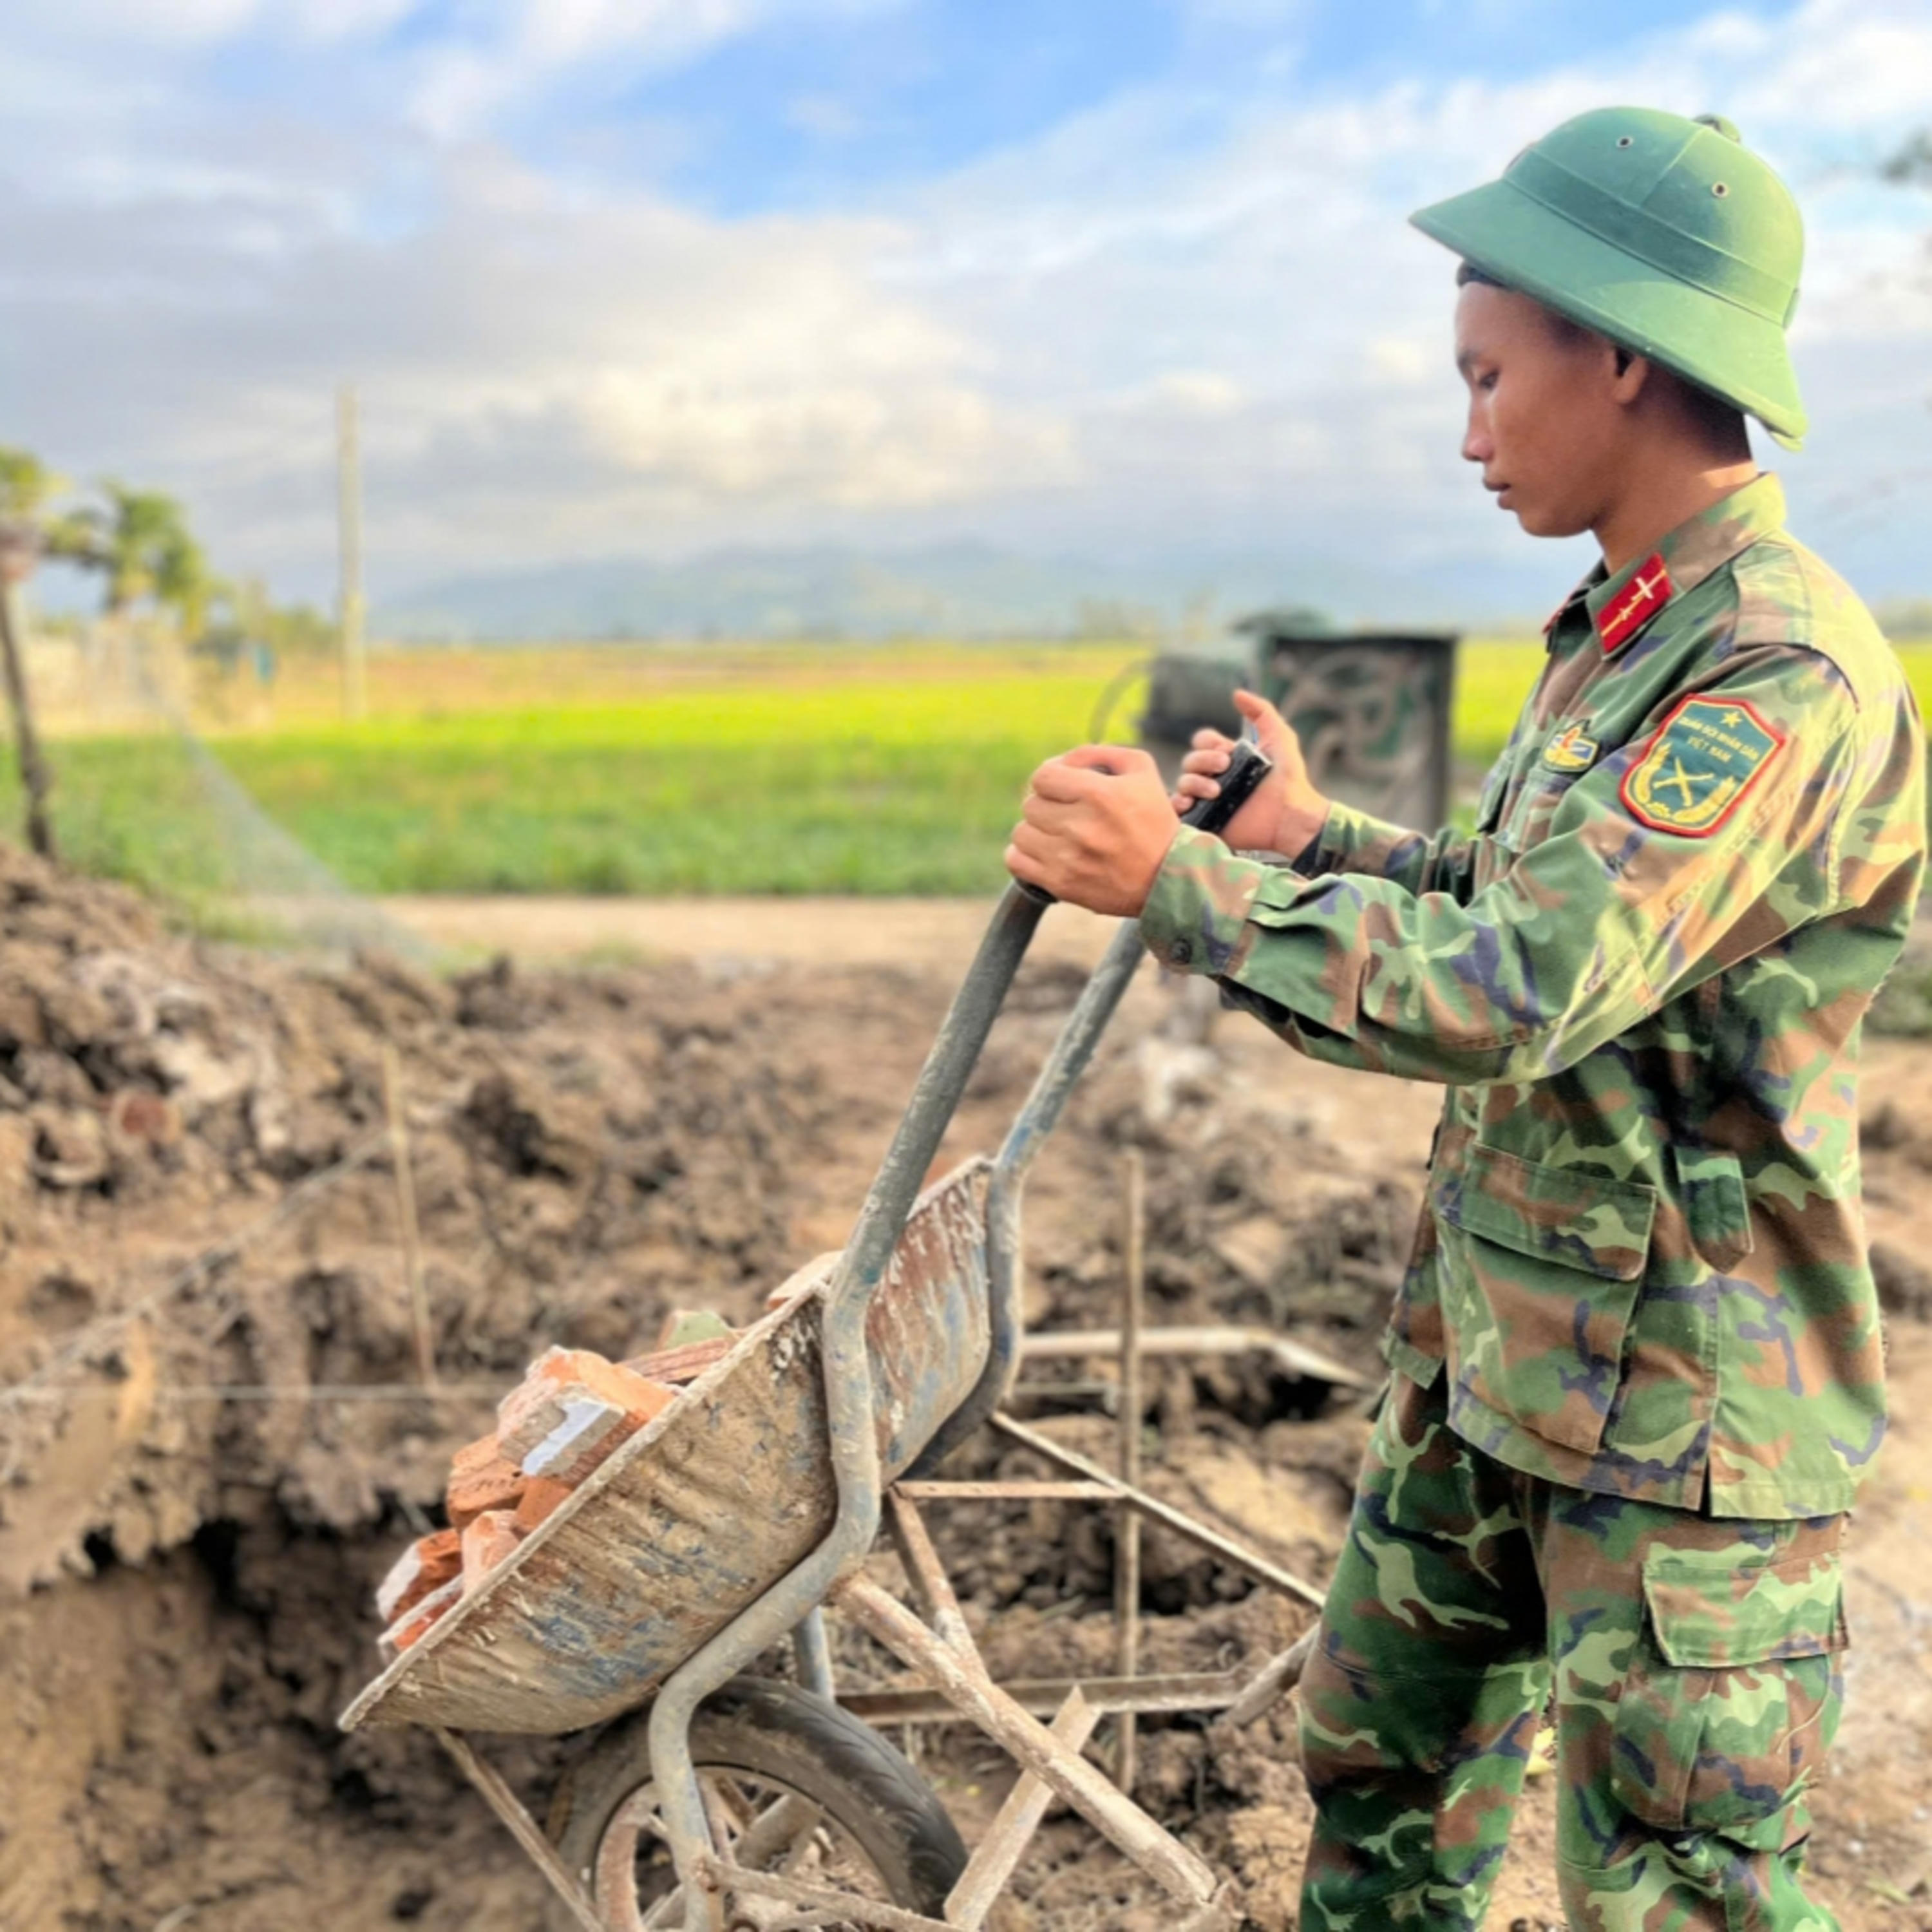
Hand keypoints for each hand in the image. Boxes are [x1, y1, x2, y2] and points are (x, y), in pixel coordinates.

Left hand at [1006, 746, 1177, 915]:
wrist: (1169, 878)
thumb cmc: (1155, 821)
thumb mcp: (1141, 771)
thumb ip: (1100, 753)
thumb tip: (1063, 760)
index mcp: (1099, 794)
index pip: (1042, 776)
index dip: (1050, 778)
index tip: (1063, 787)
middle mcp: (1080, 826)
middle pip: (1030, 805)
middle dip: (1046, 805)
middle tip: (1066, 813)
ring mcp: (1068, 858)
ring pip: (1021, 833)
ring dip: (1036, 831)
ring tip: (1058, 835)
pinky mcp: (1061, 884)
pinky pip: (1016, 862)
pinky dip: (1023, 856)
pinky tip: (1044, 853)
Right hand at [1174, 690, 1327, 856]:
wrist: (1290, 813)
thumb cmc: (1289, 778)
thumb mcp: (1280, 736)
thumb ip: (1262, 711)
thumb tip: (1236, 694)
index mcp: (1227, 758)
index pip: (1202, 742)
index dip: (1209, 742)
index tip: (1226, 748)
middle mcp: (1214, 777)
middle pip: (1189, 761)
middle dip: (1203, 760)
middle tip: (1225, 766)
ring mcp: (1208, 800)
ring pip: (1183, 783)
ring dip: (1194, 782)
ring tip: (1216, 790)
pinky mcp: (1205, 821)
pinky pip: (1178, 811)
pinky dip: (1177, 804)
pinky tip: (1190, 803)